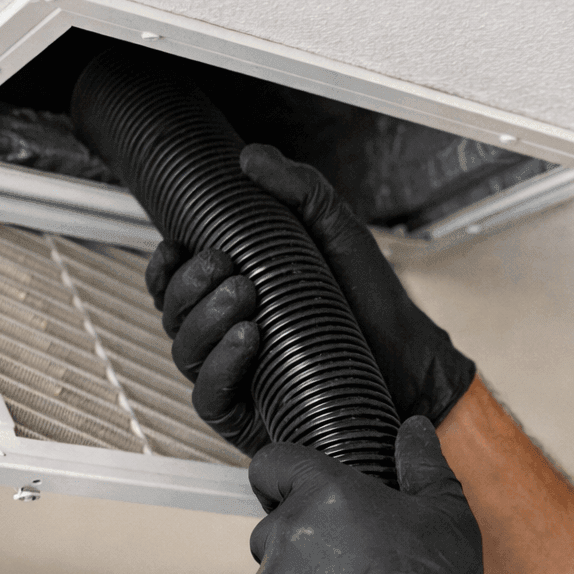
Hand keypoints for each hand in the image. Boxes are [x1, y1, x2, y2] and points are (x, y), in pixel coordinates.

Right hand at [144, 145, 477, 455]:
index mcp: (238, 294)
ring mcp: (237, 376)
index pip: (175, 283)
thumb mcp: (336, 231)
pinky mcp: (249, 415)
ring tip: (246, 299)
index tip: (177, 247)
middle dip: (190, 288)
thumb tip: (251, 159)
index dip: (165, 267)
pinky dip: (220, 368)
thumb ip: (298, 188)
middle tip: (230, 270)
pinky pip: (210, 398)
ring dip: (204, 321)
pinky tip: (246, 341)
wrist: (409, 358)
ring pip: (186, 352)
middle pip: (174, 314)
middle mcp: (228, 335)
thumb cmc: (371, 300)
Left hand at [243, 415, 507, 573]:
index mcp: (325, 493)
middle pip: (272, 525)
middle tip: (349, 563)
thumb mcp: (445, 514)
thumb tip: (414, 429)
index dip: (282, 473)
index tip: (295, 488)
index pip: (272, 463)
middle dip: (301, 540)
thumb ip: (423, 463)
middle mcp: (286, 534)